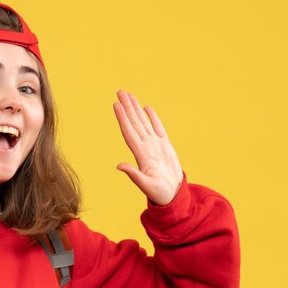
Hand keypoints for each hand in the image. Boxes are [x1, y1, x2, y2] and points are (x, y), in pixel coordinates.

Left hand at [113, 90, 182, 205]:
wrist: (172, 196)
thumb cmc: (160, 193)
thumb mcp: (146, 185)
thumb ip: (133, 175)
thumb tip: (119, 166)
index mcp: (141, 155)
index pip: (129, 132)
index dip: (123, 118)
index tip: (116, 105)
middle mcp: (146, 147)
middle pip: (134, 123)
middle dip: (127, 107)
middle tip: (120, 91)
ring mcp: (155, 146)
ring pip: (143, 122)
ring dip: (136, 109)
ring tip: (129, 95)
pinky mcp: (165, 146)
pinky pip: (157, 128)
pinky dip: (152, 117)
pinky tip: (146, 108)